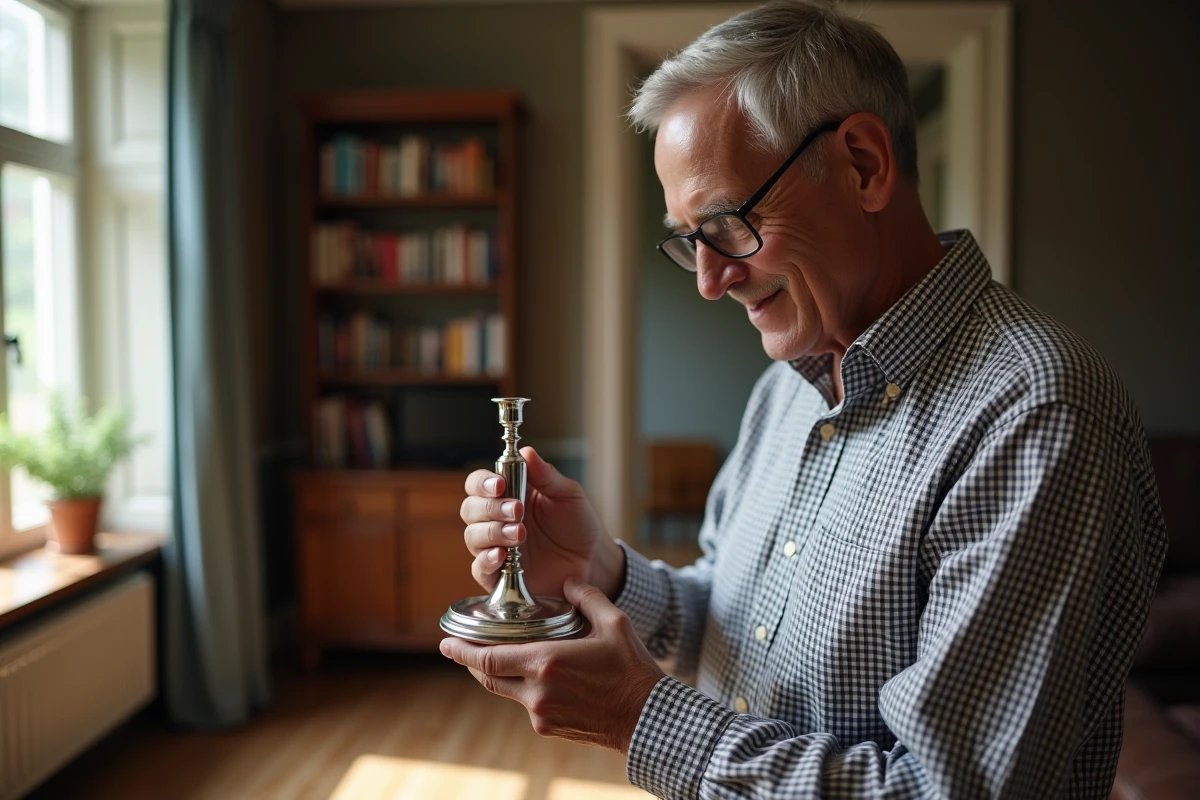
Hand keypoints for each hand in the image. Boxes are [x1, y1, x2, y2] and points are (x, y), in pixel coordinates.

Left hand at [440, 578, 663, 752]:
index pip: (489, 659)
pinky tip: (532, 676)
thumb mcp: (615, 623)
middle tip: (455, 649)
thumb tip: (568, 581)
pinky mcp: (548, 727)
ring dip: (497, 674)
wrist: (646, 719)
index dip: (462, 652)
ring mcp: (541, 713)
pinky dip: (522, 688)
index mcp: (547, 663)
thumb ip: (587, 597)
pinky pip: (525, 704)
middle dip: (470, 663)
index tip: (444, 643)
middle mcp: (537, 691)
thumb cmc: (632, 669)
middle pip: (489, 677)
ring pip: (506, 691)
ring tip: (493, 657)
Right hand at [461, 446, 624, 598]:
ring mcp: (496, 547)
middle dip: (490, 508)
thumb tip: (526, 452)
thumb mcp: (568, 494)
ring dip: (493, 532)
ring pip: (473, 537)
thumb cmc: (578, 524)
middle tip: (517, 510)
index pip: (478, 483)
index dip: (482, 482)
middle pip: (471, 509)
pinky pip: (479, 568)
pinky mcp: (499, 575)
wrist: (592, 560)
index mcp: (508, 495)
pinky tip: (501, 556)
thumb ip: (546, 475)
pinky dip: (486, 561)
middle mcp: (496, 520)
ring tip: (520, 534)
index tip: (499, 485)